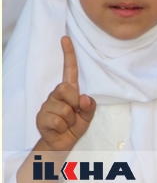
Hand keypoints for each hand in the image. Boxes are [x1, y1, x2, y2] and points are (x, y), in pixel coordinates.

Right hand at [35, 37, 95, 153]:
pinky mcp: (41, 117)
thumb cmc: (75, 126)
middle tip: (74, 113)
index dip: (68, 54)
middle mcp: (56, 95)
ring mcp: (47, 106)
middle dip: (73, 102)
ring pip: (63, 108)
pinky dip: (63, 127)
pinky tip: (60, 128)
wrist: (61, 144)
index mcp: (69, 91)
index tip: (65, 38)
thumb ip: (90, 107)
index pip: (69, 69)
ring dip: (70, 119)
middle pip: (65, 88)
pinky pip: (57, 120)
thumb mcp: (88, 116)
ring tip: (67, 123)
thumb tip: (84, 98)